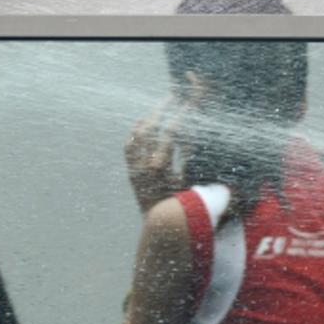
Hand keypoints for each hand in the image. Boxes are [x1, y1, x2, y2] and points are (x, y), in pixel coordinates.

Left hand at [125, 98, 191, 214]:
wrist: (162, 227)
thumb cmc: (184, 207)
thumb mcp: (191, 181)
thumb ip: (191, 157)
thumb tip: (195, 134)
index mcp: (160, 166)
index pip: (170, 132)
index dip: (180, 114)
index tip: (188, 101)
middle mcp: (143, 164)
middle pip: (149, 127)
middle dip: (161, 109)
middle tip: (172, 96)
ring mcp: (134, 168)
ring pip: (136, 134)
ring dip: (148, 118)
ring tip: (159, 107)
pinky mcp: (131, 173)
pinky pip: (129, 146)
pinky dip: (135, 132)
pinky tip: (144, 125)